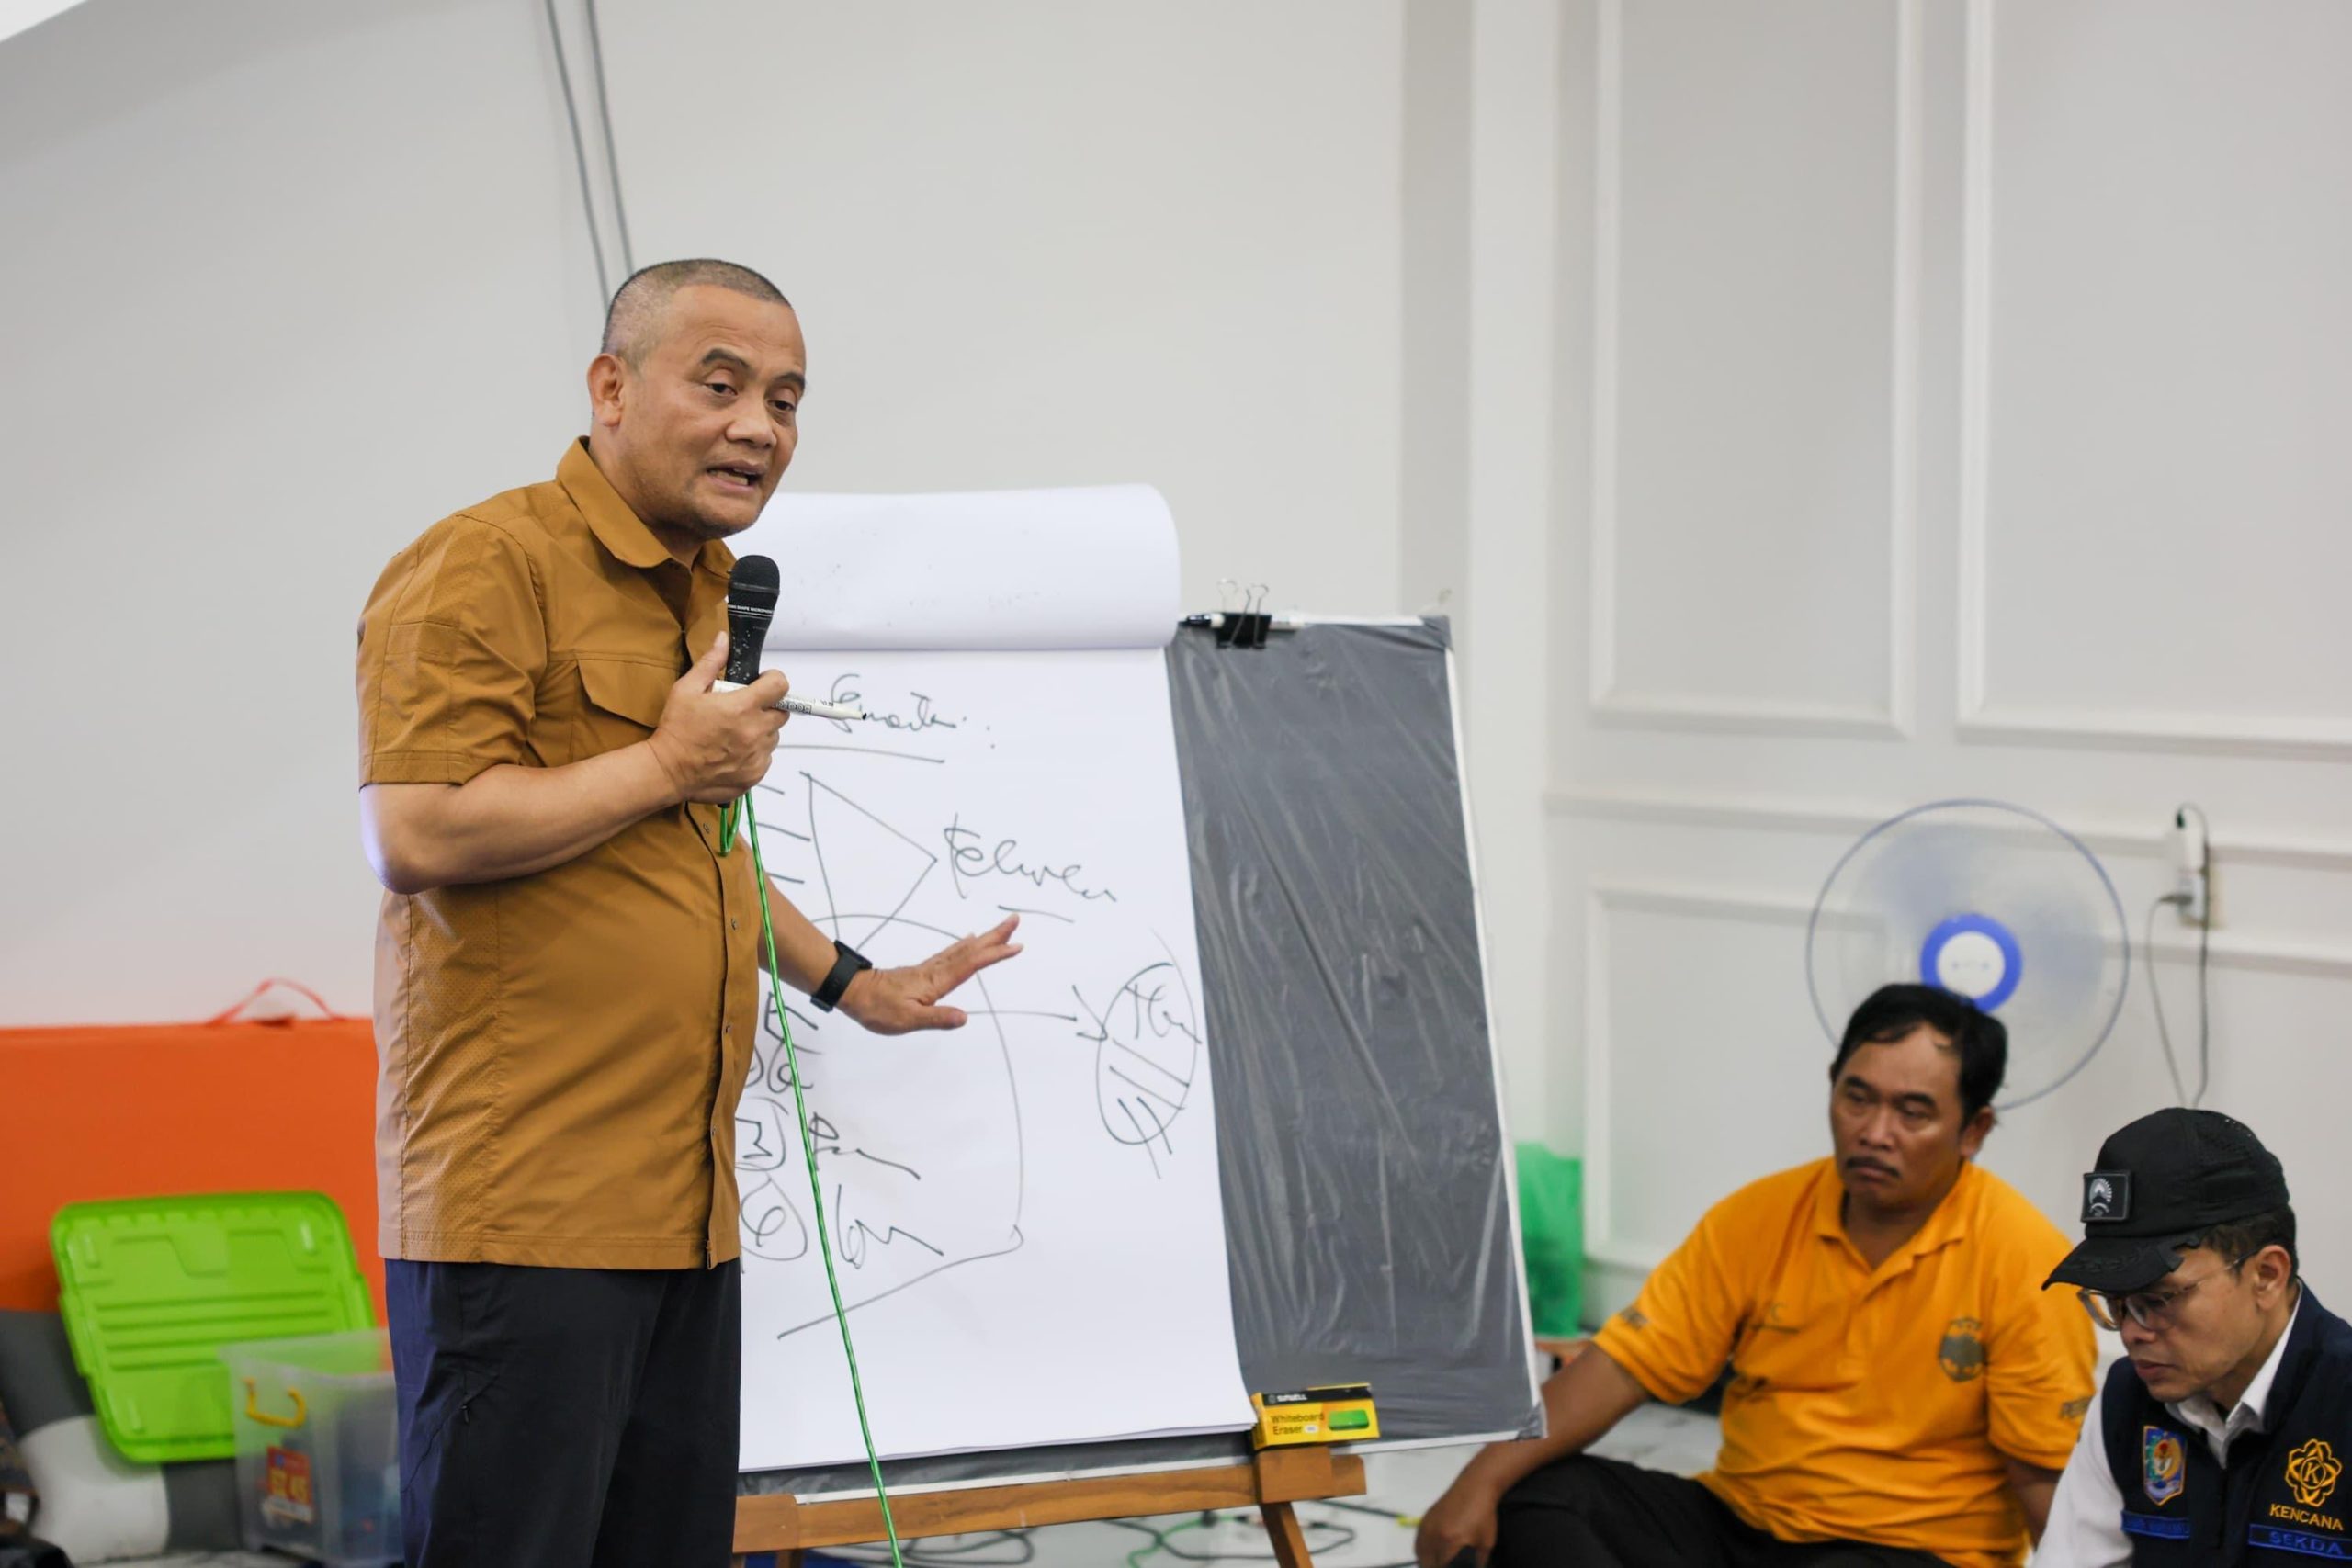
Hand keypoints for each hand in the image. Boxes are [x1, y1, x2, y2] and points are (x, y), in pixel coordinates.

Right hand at [646, 629, 790, 803]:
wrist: (667, 770)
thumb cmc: (676, 731)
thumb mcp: (687, 689)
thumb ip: (711, 662)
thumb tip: (724, 640)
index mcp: (742, 707)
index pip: (780, 686)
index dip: (773, 681)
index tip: (762, 684)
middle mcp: (754, 732)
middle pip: (781, 712)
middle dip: (767, 707)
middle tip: (743, 709)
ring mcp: (757, 755)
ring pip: (773, 736)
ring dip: (760, 730)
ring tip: (734, 732)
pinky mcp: (755, 774)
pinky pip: (766, 757)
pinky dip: (755, 752)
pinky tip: (732, 750)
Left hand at [839, 916, 1023, 1034]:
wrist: (853, 992)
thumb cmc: (878, 1009)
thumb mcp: (907, 1020)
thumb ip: (937, 1018)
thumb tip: (964, 1017)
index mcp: (936, 981)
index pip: (971, 965)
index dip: (994, 955)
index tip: (1016, 946)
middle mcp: (936, 971)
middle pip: (971, 950)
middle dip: (995, 936)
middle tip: (1015, 920)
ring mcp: (929, 969)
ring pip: (962, 949)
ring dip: (984, 938)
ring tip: (1000, 929)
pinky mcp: (923, 971)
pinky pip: (952, 953)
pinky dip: (965, 945)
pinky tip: (968, 941)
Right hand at [1414, 1475, 1499, 1567]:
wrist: (1474, 1487)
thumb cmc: (1484, 1515)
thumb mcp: (1486, 1543)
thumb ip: (1478, 1562)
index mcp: (1450, 1543)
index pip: (1441, 1567)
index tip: (1452, 1567)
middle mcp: (1435, 1536)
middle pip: (1428, 1563)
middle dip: (1437, 1567)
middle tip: (1447, 1565)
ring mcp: (1427, 1526)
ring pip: (1420, 1554)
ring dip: (1427, 1561)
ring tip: (1438, 1562)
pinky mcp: (1425, 1519)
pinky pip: (1418, 1541)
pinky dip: (1423, 1549)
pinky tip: (1432, 1550)